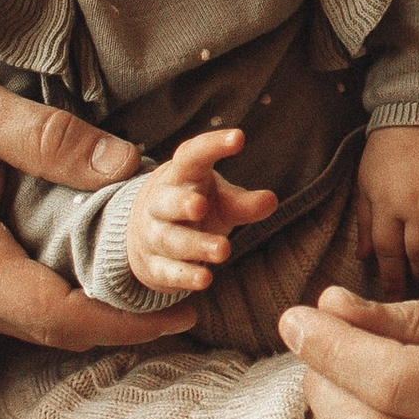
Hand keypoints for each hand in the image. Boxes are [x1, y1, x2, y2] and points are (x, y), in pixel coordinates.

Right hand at [0, 65, 195, 348]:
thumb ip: (51, 141)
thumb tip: (129, 168)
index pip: (59, 317)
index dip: (129, 322)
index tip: (187, 309)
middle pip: (50, 327)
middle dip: (123, 317)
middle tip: (191, 289)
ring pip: (27, 319)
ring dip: (89, 305)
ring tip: (155, 277)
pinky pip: (4, 303)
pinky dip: (53, 291)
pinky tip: (90, 265)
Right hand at [124, 127, 278, 299]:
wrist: (148, 235)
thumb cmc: (195, 207)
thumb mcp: (220, 201)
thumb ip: (243, 202)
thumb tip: (271, 200)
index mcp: (182, 176)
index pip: (192, 156)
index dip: (213, 146)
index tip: (239, 137)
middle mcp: (161, 203)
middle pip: (166, 201)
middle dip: (181, 204)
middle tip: (200, 206)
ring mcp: (153, 235)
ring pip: (169, 239)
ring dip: (195, 245)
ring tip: (223, 250)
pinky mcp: (153, 266)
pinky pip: (167, 271)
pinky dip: (185, 276)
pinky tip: (205, 280)